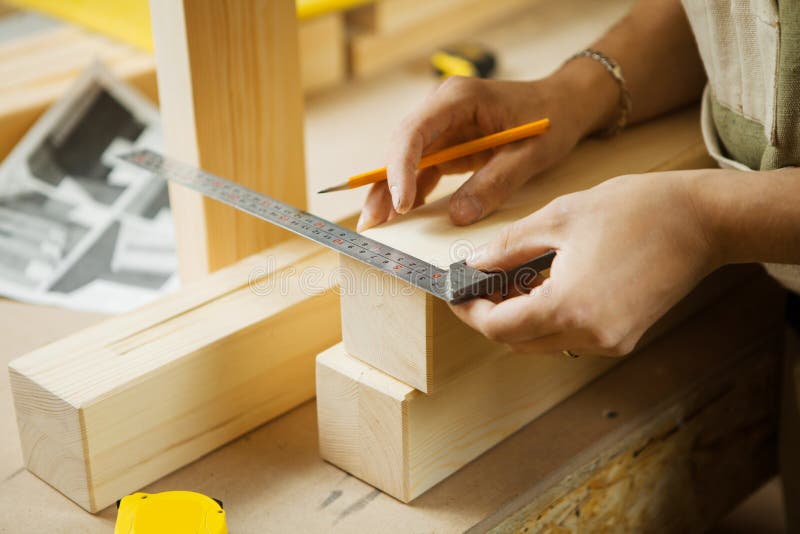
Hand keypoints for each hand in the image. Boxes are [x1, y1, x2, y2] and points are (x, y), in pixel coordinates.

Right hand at [357, 72, 608, 230]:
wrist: (565, 105)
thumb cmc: (551, 118)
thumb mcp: (530, 154)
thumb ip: (495, 182)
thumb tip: (458, 216)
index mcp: (458, 99)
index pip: (414, 132)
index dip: (400, 169)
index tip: (401, 204)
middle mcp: (441, 108)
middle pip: (401, 146)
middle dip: (384, 184)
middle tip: (372, 221)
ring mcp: (443, 126)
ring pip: (406, 160)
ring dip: (391, 191)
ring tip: (377, 224)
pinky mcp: (448, 144)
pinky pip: (423, 169)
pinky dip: (412, 191)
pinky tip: (403, 214)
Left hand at [451, 170, 720, 355]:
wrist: (702, 220)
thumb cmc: (636, 210)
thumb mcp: (560, 218)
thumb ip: (509, 247)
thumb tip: (474, 265)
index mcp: (569, 307)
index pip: (499, 328)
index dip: (470, 312)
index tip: (456, 293)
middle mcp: (590, 335)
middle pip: (518, 342)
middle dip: (492, 316)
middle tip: (480, 284)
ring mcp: (610, 342)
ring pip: (543, 343)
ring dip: (520, 318)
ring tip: (512, 280)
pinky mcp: (625, 337)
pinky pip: (570, 338)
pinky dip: (549, 318)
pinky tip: (546, 285)